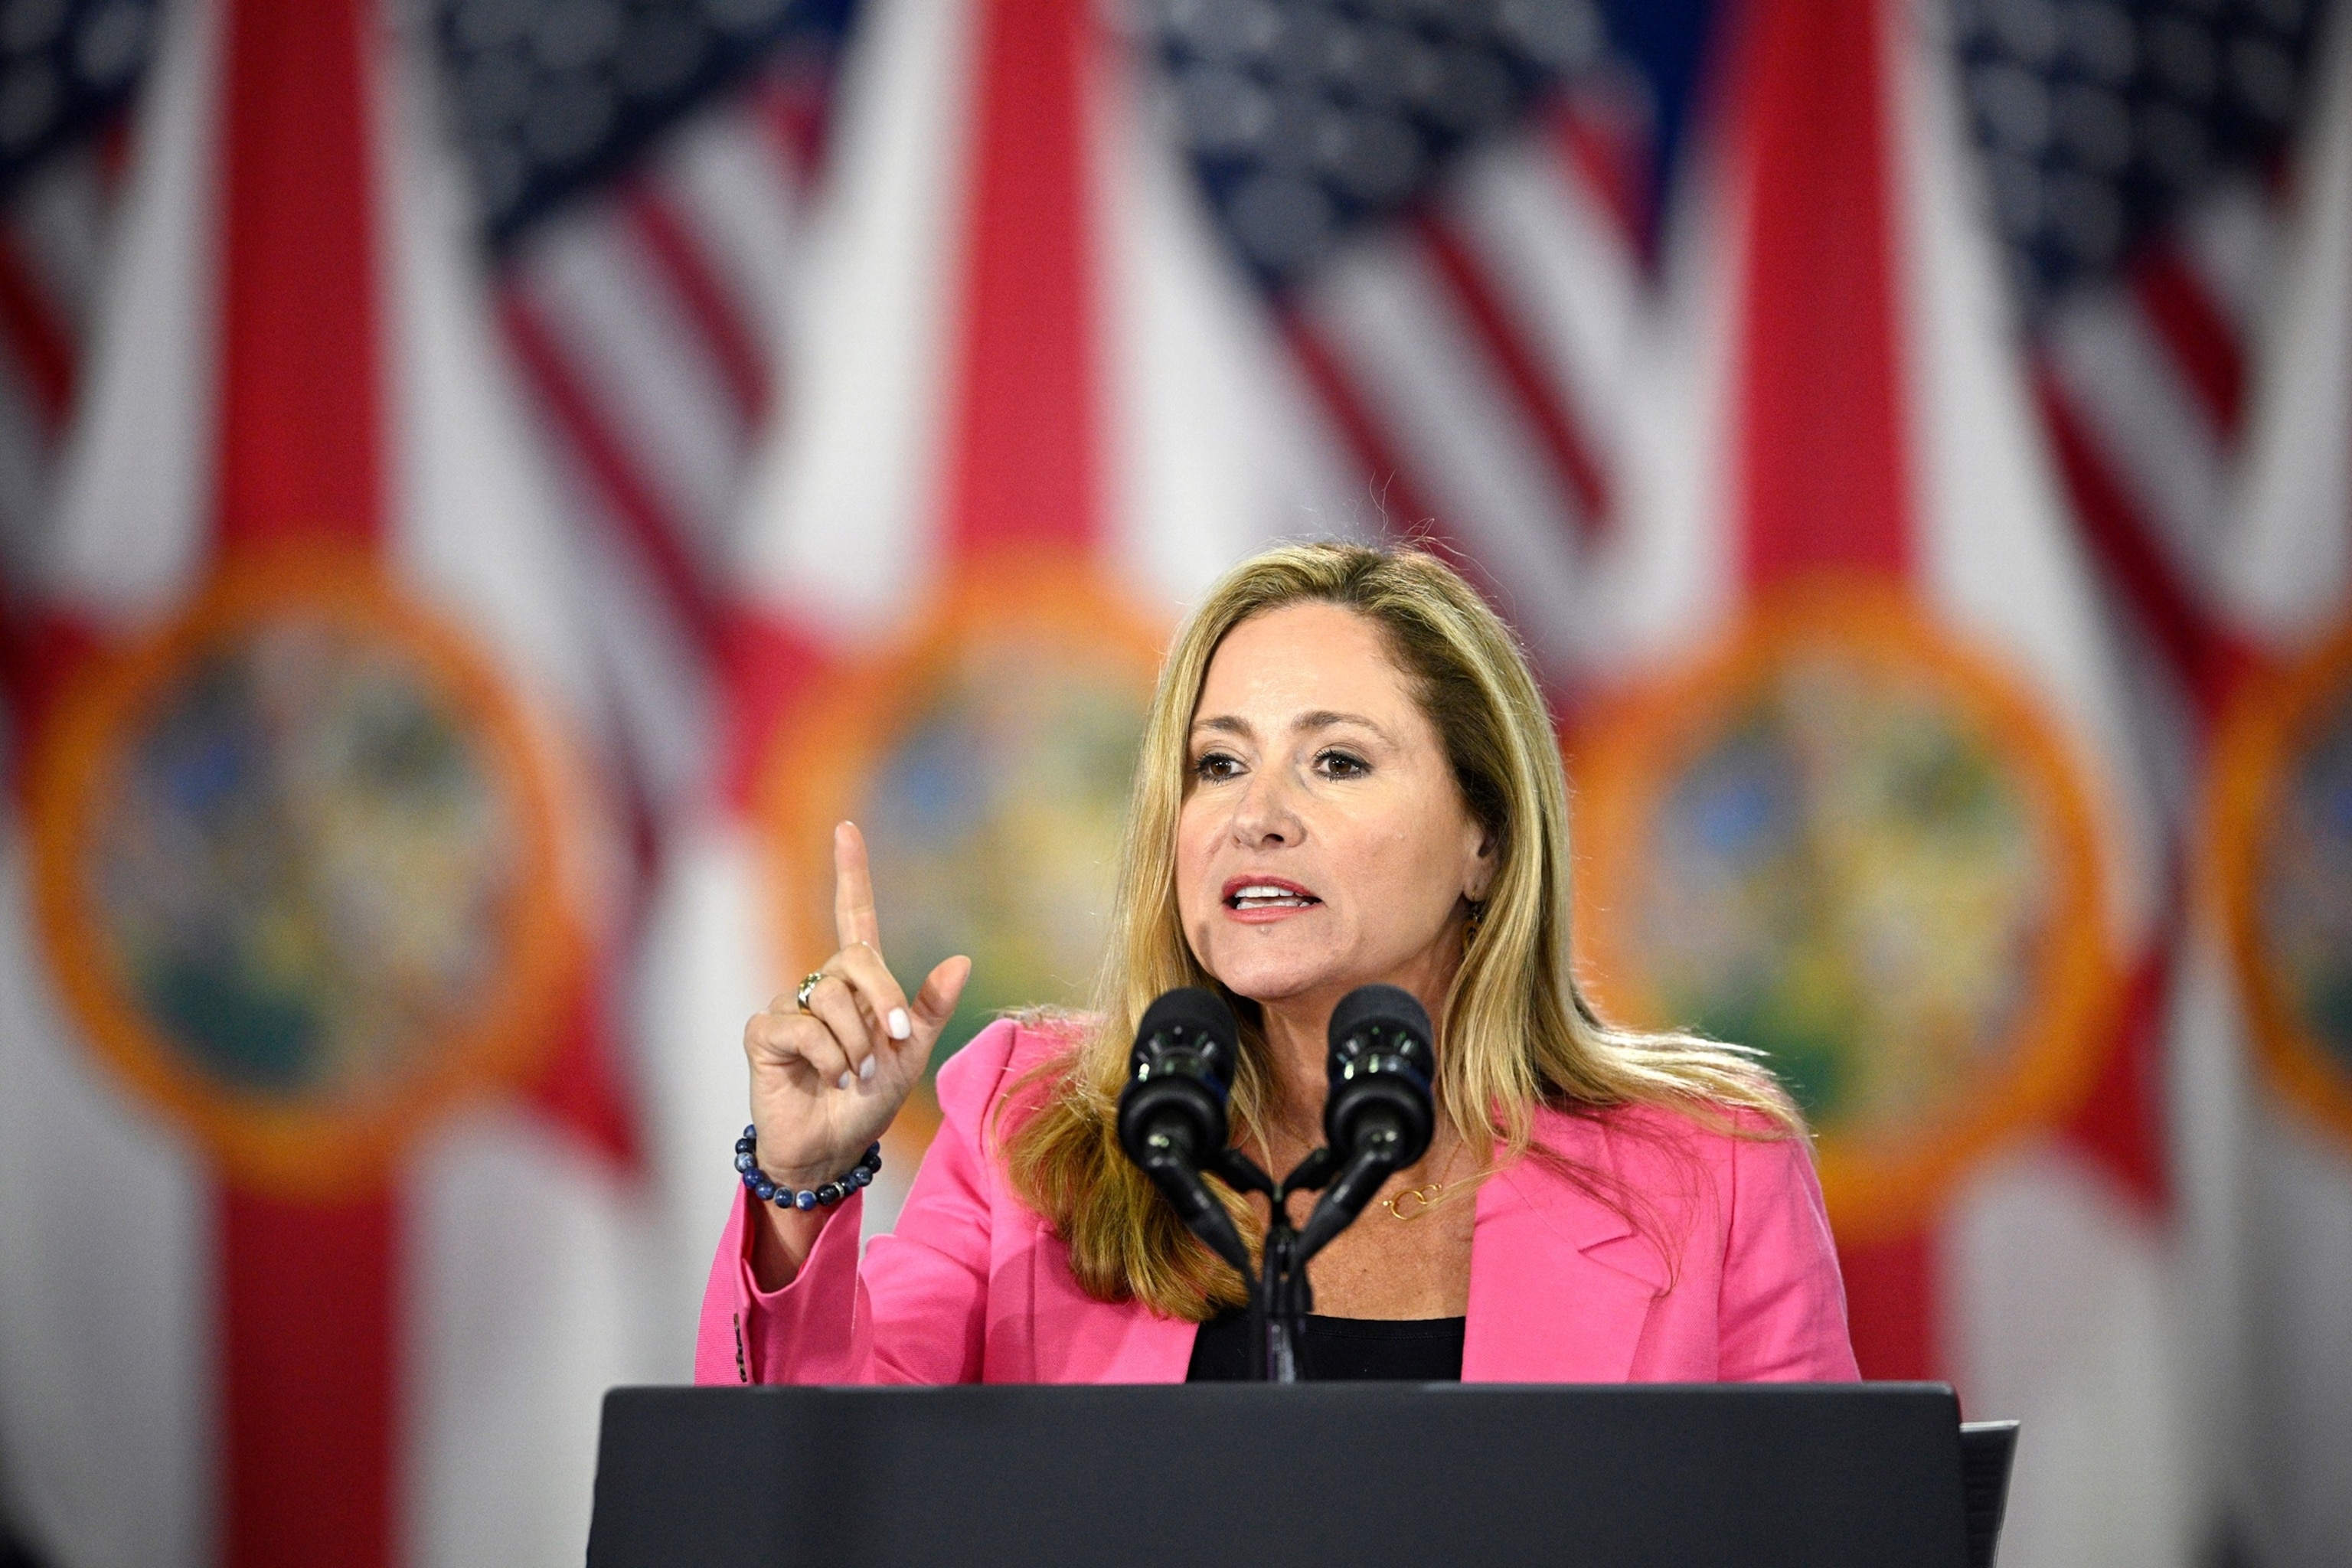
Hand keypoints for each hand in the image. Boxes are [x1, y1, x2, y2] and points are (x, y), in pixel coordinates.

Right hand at [742, 821, 970, 1196]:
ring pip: (831, 999)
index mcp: (859, 983)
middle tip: (892, 1046)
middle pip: (855, 961)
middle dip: (884, 1002)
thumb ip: (930, 1009)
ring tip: (853, 1075)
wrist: (834, 1147)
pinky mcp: (764, 1033)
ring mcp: (789, 1006)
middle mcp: (820, 984)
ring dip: (856, 1045)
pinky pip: (802, 1028)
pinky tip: (827, 1079)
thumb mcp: (912, 1055)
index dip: (851, 872)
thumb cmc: (870, 1100)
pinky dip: (827, 1059)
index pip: (854, 915)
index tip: (846, 830)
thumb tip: (961, 960)